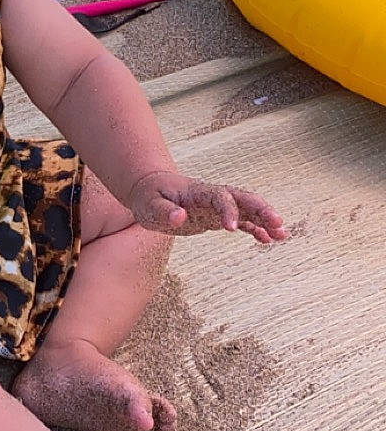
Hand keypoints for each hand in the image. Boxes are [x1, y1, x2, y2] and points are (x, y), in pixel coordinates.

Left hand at [125, 171, 285, 242]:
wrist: (149, 189)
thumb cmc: (148, 197)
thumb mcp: (148, 205)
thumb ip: (163, 211)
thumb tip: (179, 217)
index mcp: (198, 191)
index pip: (220, 197)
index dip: (228, 210)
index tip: (231, 229)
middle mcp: (212, 196)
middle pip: (243, 198)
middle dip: (261, 209)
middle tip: (278, 223)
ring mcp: (217, 206)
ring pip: (247, 210)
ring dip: (264, 220)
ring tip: (282, 235)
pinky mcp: (217, 216)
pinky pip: (241, 221)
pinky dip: (255, 229)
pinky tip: (268, 240)